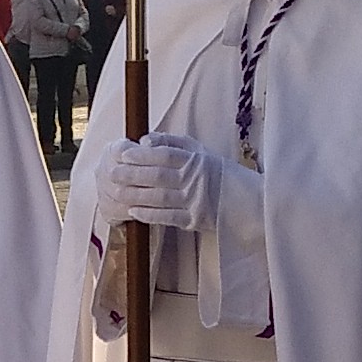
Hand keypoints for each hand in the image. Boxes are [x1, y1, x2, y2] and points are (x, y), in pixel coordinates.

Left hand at [100, 135, 218, 234]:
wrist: (248, 200)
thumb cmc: (218, 172)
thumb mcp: (199, 151)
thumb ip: (172, 142)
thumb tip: (144, 141)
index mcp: (195, 160)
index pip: (165, 155)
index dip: (143, 155)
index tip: (124, 155)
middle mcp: (194, 179)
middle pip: (158, 176)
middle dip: (132, 175)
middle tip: (113, 173)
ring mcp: (194, 200)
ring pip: (160, 197)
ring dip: (136, 195)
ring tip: (117, 192)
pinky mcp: (195, 220)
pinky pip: (168, 217)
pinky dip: (149, 215)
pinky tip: (133, 212)